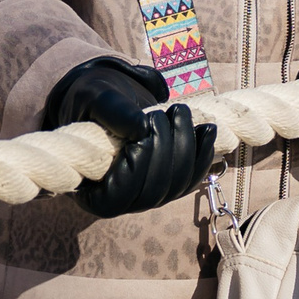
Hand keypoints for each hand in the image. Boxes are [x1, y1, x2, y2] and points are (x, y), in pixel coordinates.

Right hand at [42, 56, 218, 217]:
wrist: (113, 102)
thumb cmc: (95, 102)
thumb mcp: (95, 98)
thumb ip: (112, 111)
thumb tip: (141, 127)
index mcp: (90, 189)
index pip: (116, 198)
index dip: (135, 166)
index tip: (144, 126)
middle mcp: (120, 199)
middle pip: (152, 193)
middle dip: (164, 149)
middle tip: (160, 112)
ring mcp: (148, 195)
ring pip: (177, 186)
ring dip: (186, 146)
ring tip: (179, 111)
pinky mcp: (171, 184)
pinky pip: (194, 178)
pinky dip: (204, 154)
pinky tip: (208, 128)